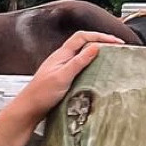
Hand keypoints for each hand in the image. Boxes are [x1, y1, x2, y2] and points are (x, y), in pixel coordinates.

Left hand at [9, 31, 124, 122]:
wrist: (28, 110)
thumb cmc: (41, 94)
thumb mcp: (63, 76)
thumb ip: (78, 61)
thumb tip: (96, 47)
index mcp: (61, 54)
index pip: (82, 36)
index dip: (100, 36)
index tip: (116, 42)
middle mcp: (61, 58)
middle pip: (83, 43)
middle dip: (101, 42)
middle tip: (117, 47)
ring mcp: (61, 68)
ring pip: (82, 54)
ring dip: (97, 53)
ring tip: (111, 57)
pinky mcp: (62, 78)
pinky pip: (80, 66)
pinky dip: (91, 65)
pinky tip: (96, 72)